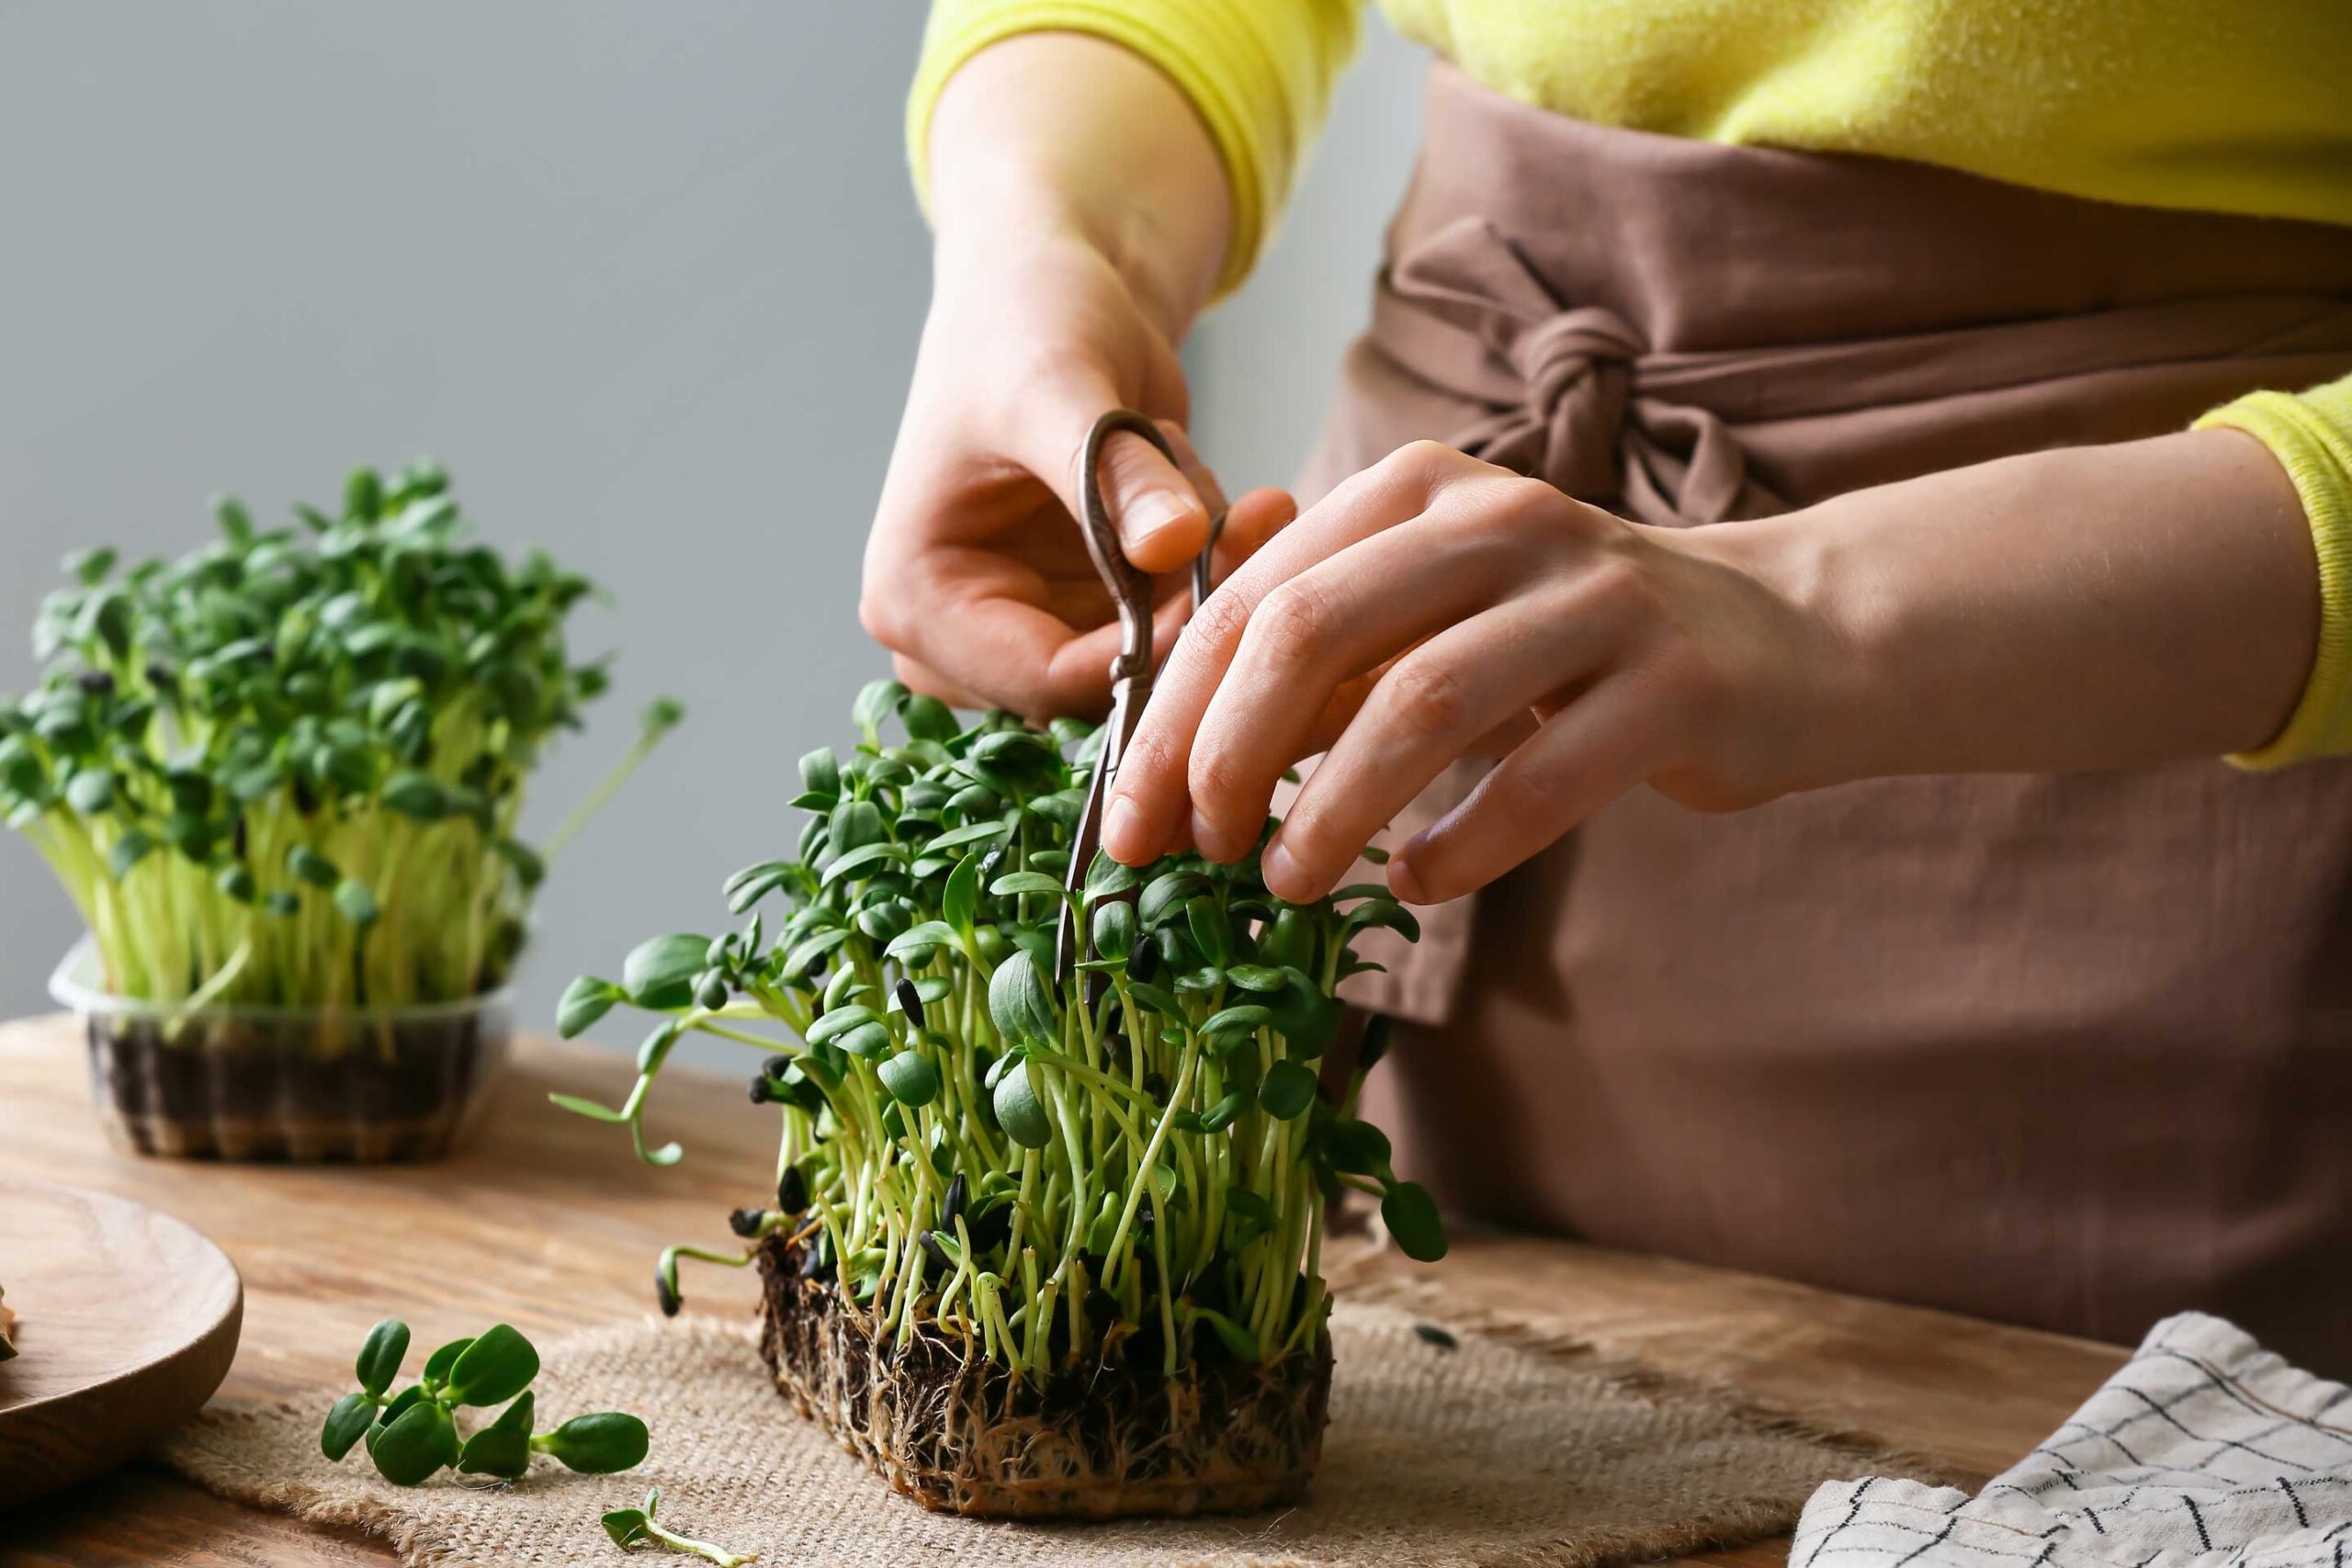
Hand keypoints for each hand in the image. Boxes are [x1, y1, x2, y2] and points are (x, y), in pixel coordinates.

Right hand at [859, 34, 1290, 718]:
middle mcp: (958, 639)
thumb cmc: (1025, 322)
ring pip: (1148, 665)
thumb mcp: (1060, 386)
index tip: (1221, 570)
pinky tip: (1223, 498)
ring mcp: (1026, 630)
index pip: (1041, 680)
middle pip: (1096, 688)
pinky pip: (1173, 630)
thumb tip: (1172, 545)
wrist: (1056, 290)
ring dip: (1204, 585)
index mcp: (914, 600)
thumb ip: (1111, 473)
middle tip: (1253, 522)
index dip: (1144, 649)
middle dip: (1183, 614)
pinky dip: (1211, 570)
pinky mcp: (1087, 614)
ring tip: (1217, 485)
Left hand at [1100, 425, 2320, 905]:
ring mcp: (1596, 596)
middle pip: (1315, 632)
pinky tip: (1418, 886)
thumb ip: (1323, 657)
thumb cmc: (1570, 646)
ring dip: (1331, 809)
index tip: (1132, 818)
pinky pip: (1543, 775)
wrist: (1784, 637)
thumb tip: (1179, 758)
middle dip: (1227, 755)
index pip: (1254, 598)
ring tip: (1285, 884)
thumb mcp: (1437, 616)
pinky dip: (1463, 842)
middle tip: (1192, 852)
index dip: (1174, 714)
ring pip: (1420, 702)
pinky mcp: (1677, 681)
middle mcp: (1501, 519)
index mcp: (1418, 492)